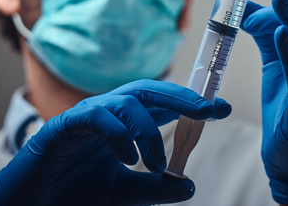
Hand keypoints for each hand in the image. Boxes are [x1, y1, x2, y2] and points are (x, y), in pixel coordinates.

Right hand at [0, 80, 231, 205]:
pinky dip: (116, 132)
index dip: (192, 102)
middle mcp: (109, 114)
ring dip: (148, 129)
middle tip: (208, 110)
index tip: (223, 109)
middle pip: (149, 90)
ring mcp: (87, 116)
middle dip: (181, 96)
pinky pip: (96, 115)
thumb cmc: (74, 196)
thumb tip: (189, 184)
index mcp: (125, 125)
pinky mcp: (64, 125)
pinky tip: (126, 157)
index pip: (164, 104)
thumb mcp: (124, 195)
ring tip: (154, 163)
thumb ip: (154, 189)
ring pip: (126, 101)